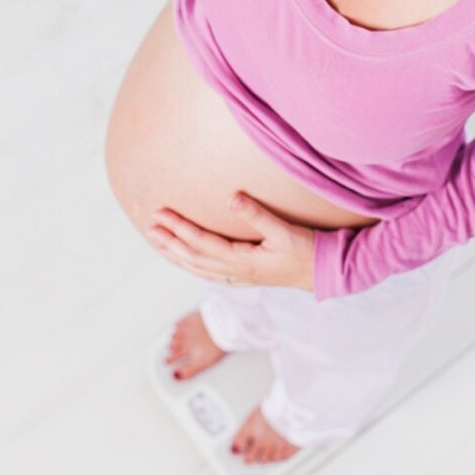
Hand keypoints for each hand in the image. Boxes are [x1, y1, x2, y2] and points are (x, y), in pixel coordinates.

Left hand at [145, 192, 315, 292]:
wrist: (324, 274)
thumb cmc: (307, 251)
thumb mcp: (285, 231)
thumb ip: (258, 215)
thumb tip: (231, 197)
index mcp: (243, 260)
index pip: (202, 243)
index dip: (180, 228)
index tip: (161, 214)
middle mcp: (236, 272)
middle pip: (193, 258)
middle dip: (169, 241)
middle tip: (150, 224)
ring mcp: (239, 277)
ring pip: (198, 268)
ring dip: (175, 254)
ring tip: (157, 240)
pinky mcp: (244, 277)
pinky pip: (208, 273)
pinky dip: (190, 264)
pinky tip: (183, 257)